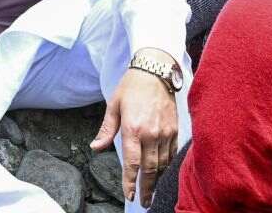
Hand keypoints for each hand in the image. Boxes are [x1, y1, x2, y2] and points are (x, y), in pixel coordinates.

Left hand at [90, 51, 178, 206]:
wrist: (156, 71)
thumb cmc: (131, 87)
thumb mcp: (113, 106)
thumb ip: (106, 130)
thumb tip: (96, 147)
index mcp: (133, 128)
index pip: (131, 163)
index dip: (130, 182)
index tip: (130, 195)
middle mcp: (151, 133)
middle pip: (150, 168)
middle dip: (147, 188)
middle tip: (144, 201)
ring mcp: (165, 132)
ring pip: (162, 163)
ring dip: (158, 180)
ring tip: (153, 191)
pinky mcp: (175, 129)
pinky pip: (172, 153)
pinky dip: (168, 166)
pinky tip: (163, 173)